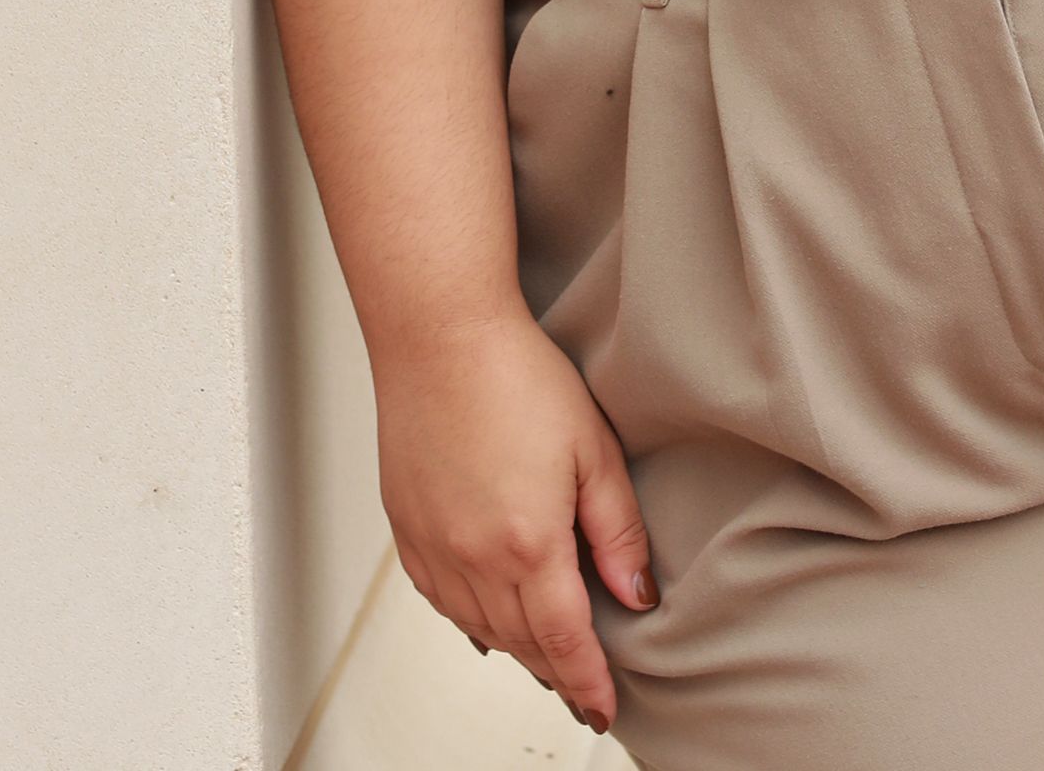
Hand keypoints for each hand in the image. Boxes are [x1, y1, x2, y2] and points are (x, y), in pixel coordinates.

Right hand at [374, 306, 653, 735]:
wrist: (441, 335)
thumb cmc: (515, 375)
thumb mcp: (593, 448)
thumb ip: (617, 530)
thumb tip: (636, 592)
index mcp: (528, 545)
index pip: (565, 641)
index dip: (588, 681)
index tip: (604, 707)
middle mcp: (473, 560)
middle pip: (522, 642)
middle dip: (556, 670)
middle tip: (583, 688)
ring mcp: (434, 548)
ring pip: (480, 628)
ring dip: (515, 648)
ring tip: (545, 658)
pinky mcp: (407, 530)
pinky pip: (440, 601)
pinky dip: (470, 619)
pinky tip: (486, 618)